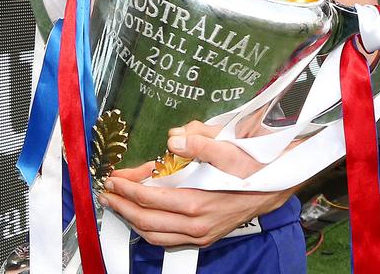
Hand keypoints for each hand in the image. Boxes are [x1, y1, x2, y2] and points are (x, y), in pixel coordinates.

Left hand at [101, 122, 293, 247]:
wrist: (274, 187)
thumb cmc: (249, 166)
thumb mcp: (228, 148)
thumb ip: (200, 142)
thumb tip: (173, 139)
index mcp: (199, 203)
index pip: (151, 198)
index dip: (127, 188)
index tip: (112, 178)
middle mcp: (197, 225)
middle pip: (147, 220)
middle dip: (121, 205)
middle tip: (105, 192)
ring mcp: (200, 234)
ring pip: (154, 235)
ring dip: (131, 220)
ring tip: (115, 204)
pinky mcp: (202, 238)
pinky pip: (167, 240)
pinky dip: (148, 229)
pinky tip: (137, 216)